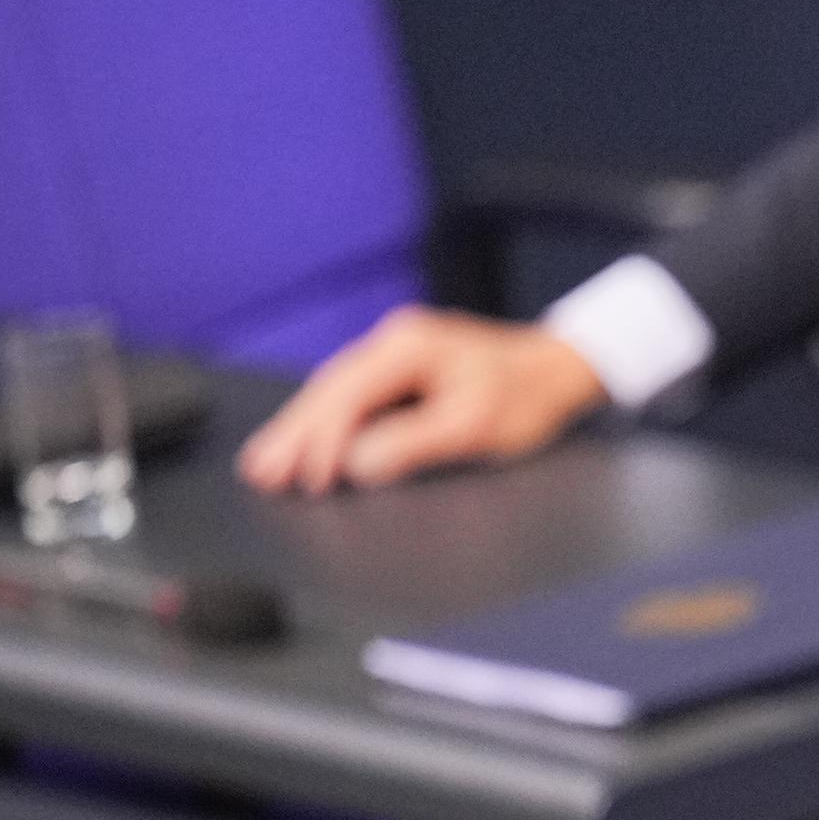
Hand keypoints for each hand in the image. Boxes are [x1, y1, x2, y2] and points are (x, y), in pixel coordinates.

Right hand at [236, 307, 605, 495]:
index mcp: (407, 346)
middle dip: (291, 435)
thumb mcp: (475, 426)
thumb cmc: (528, 396)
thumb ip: (413, 443)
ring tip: (265, 464)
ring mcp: (395, 352)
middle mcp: (393, 341)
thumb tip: (357, 464)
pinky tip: (305, 442)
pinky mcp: (402, 368)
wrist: (561, 368)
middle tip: (257, 472)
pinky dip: (327, 422)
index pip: (348, 395)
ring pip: (334, 392)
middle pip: (328, 391)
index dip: (321, 440)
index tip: (306, 478)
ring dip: (301, 429)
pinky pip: (352, 396)